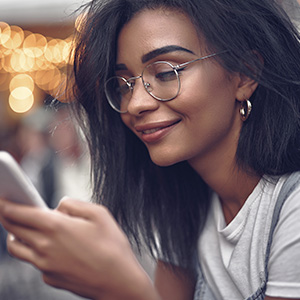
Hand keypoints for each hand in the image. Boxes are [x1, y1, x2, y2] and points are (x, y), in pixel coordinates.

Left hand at [0, 198, 159, 299]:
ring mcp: (45, 265)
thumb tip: (58, 205)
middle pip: (13, 229)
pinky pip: (34, 261)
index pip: (20, 213)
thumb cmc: (112, 246)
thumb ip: (73, 204)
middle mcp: (45, 247)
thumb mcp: (99, 214)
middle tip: (9, 208)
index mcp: (56, 227)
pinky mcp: (50, 278)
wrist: (119, 282)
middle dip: (7, 216)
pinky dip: (35, 251)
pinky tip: (50, 247)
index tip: (2, 198)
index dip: (6, 204)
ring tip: (23, 227)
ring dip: (14, 235)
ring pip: (17, 248)